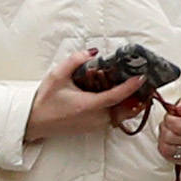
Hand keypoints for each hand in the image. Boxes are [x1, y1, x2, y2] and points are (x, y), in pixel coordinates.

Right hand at [25, 48, 141, 142]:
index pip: (116, 96)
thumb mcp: (57, 76)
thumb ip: (75, 60)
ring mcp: (95, 126)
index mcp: (88, 105)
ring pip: (121, 117)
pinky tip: (123, 100)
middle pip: (124, 109)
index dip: (131, 87)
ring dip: (130, 105)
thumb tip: (92, 52)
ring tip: (139, 91)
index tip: (141, 77)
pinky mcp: (93, 129)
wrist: (34, 122)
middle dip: (137, 98)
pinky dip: (121, 111)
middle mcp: (95, 118)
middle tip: (146, 84)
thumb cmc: (44, 100)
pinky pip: (114, 120)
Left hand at [157, 94, 180, 165]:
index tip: (171, 116)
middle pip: (170, 137)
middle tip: (169, 123)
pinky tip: (171, 140)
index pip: (178, 126)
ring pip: (166, 148)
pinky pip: (167, 155)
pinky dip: (164, 147)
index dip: (169, 119)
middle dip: (165, 127)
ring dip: (163, 138)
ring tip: (170, 131)